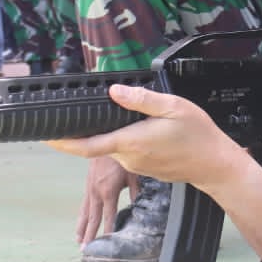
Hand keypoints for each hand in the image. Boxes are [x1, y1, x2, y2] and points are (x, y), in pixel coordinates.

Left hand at [47, 84, 246, 195]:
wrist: (215, 165)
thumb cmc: (198, 136)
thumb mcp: (173, 108)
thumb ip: (141, 100)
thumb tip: (114, 92)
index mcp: (131, 142)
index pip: (87, 146)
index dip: (63, 142)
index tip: (46, 137)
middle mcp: (129, 158)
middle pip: (101, 142)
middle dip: (98, 126)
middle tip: (107, 108)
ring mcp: (136, 166)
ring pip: (116, 146)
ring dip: (119, 132)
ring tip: (142, 119)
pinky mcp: (144, 169)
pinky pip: (129, 152)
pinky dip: (131, 140)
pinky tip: (150, 131)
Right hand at [73, 156, 135, 245]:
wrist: (103, 139)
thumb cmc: (121, 156)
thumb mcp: (133, 173)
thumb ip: (136, 191)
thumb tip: (140, 207)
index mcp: (109, 191)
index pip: (108, 216)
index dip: (107, 230)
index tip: (106, 243)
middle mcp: (96, 192)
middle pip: (93, 218)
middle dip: (90, 234)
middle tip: (86, 250)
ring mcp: (90, 188)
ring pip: (85, 212)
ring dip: (82, 227)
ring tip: (79, 241)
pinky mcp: (88, 184)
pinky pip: (84, 204)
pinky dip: (82, 216)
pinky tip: (81, 223)